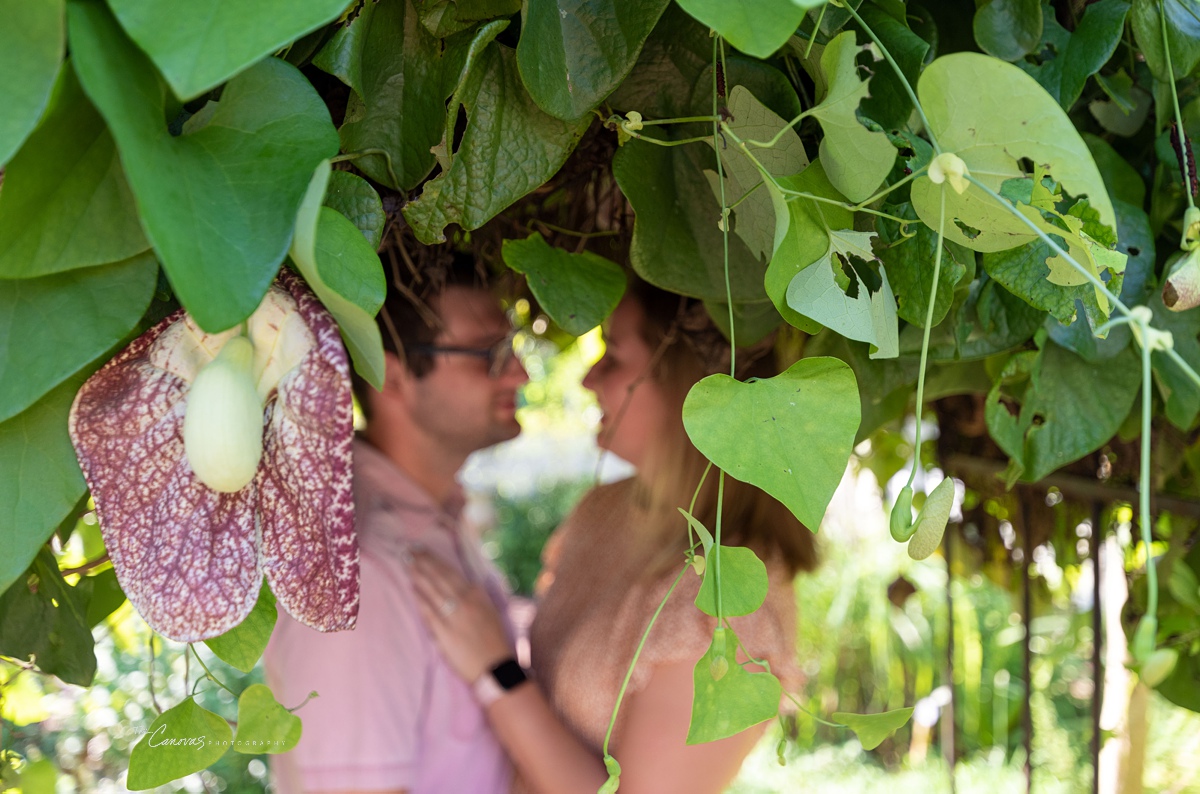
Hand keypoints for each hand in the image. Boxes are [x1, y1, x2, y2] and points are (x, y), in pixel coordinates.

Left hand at [409, 549, 513, 683]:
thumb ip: (476, 596)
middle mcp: (466, 601)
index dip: (435, 560)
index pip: (451, 572)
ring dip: (419, 575)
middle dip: (423, 562)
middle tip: (408, 551)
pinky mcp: (445, 632)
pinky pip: (429, 612)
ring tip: (407, 564)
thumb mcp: (490, 611)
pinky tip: (412, 589)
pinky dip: (420, 599)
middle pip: (440, 577)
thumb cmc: (495, 641)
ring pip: (433, 590)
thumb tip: (463, 585)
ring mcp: (454, 616)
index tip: (423, 550)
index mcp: (477, 594)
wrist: (496, 667)